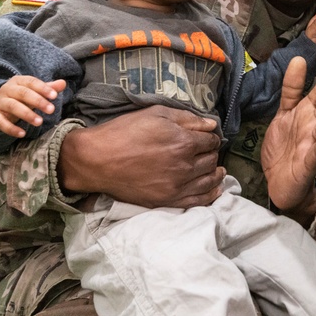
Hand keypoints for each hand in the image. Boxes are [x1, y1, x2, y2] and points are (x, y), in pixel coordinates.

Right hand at [0, 76, 66, 137]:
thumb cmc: (22, 97)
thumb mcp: (34, 91)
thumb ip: (48, 88)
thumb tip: (63, 83)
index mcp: (18, 81)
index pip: (31, 82)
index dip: (43, 88)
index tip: (55, 96)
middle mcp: (7, 89)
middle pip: (22, 93)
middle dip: (38, 101)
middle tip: (51, 110)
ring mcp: (0, 102)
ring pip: (12, 106)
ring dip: (26, 114)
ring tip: (39, 122)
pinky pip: (1, 122)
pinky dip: (11, 128)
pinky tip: (22, 134)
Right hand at [59, 105, 224, 207]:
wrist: (97, 160)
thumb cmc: (124, 132)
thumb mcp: (156, 114)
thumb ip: (187, 118)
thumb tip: (212, 125)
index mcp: (183, 142)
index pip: (211, 141)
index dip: (212, 138)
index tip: (209, 138)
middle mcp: (184, 166)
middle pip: (211, 160)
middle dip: (212, 154)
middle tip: (208, 152)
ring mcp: (176, 186)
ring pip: (208, 181)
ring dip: (216, 173)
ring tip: (218, 170)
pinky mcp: (167, 200)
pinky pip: (197, 200)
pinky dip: (210, 195)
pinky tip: (215, 189)